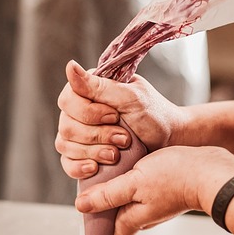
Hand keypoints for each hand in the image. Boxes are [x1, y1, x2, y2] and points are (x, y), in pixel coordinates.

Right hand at [55, 60, 185, 178]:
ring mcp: (79, 135)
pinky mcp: (83, 155)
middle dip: (97, 135)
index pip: (67, 100)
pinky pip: (67, 163)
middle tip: (124, 138)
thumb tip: (69, 66)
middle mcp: (79, 111)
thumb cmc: (153, 114)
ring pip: (65, 145)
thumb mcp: (130, 97)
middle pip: (66, 126)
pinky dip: (78, 167)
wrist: (168, 140)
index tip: (115, 116)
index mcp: (88, 91)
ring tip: (117, 154)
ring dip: (93, 151)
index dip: (88, 112)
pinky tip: (94, 168)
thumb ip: (99, 86)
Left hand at [75, 145, 233, 234]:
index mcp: (134, 220)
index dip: (96, 226)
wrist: (210, 171)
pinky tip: (134, 165)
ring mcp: (156, 206)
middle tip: (97, 182)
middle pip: (117, 218)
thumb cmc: (175, 177)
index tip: (87, 208)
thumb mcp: (134, 182)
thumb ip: (108, 195)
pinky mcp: (165, 193)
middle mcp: (145, 217)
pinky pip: (142, 192)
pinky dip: (134, 182)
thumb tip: (82, 206)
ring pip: (129, 202)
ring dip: (119, 190)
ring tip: (114, 170)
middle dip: (105, 204)